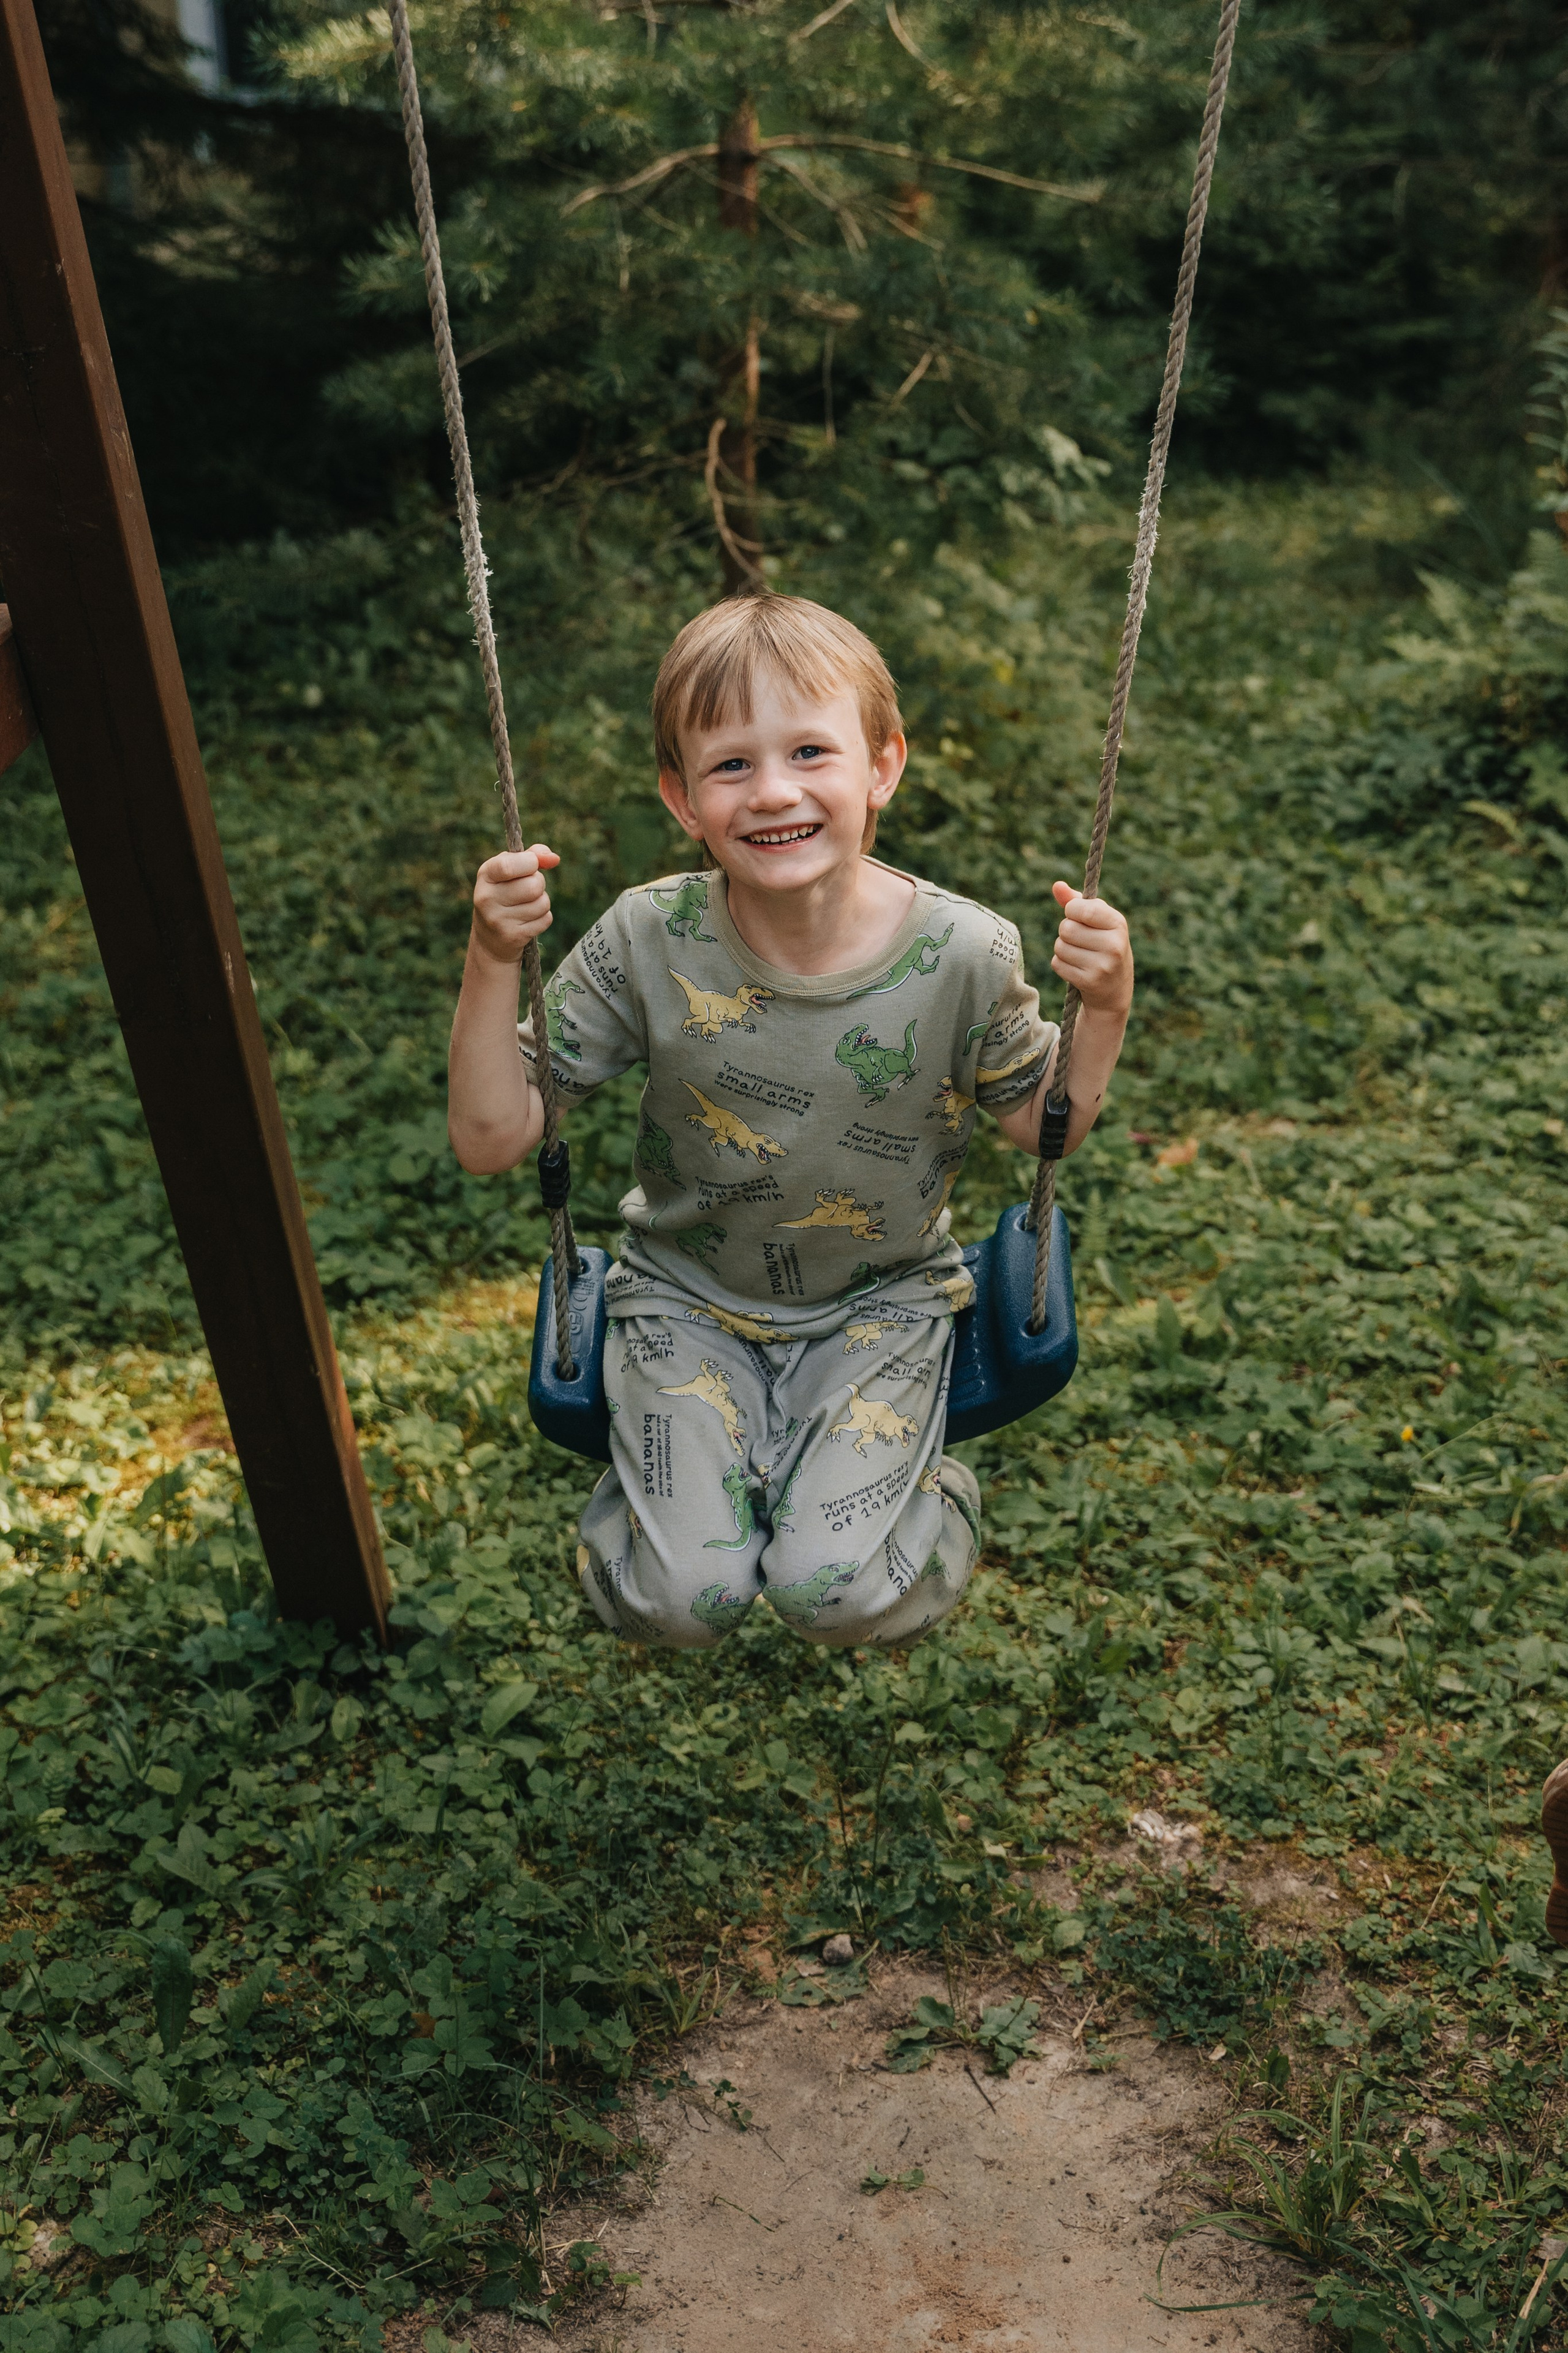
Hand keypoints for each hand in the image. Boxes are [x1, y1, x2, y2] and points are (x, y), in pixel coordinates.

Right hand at [472, 844, 558, 964]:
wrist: (490, 939)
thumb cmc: (504, 895)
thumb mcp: (509, 872)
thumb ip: (531, 856)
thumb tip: (554, 858)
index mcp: (485, 875)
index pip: (509, 865)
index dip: (531, 862)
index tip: (532, 864)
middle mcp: (487, 898)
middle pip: (534, 885)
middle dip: (539, 884)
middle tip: (528, 889)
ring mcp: (498, 920)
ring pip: (543, 903)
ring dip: (542, 902)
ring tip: (526, 906)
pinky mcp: (512, 937)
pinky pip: (545, 919)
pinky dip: (543, 918)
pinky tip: (527, 921)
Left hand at [1050, 879, 1132, 1015]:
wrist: (1115, 989)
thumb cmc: (1104, 945)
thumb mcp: (1098, 922)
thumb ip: (1077, 901)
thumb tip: (1056, 885)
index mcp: (1118, 923)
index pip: (1081, 908)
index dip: (1071, 911)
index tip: (1077, 916)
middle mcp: (1114, 945)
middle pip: (1066, 928)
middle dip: (1066, 932)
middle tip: (1080, 940)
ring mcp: (1103, 965)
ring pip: (1060, 946)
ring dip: (1062, 949)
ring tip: (1079, 954)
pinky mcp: (1089, 981)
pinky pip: (1057, 964)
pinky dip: (1061, 964)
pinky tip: (1076, 968)